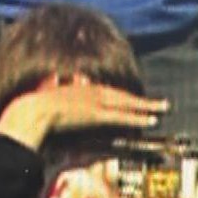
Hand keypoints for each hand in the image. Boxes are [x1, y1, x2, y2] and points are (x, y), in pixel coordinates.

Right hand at [0, 78, 168, 150]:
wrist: (34, 110)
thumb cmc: (38, 106)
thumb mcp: (50, 92)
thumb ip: (56, 85)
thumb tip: (56, 77)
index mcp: (84, 90)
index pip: (110, 94)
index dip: (125, 99)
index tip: (138, 102)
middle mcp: (94, 93)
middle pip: (124, 97)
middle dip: (144, 102)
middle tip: (163, 104)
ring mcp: (97, 103)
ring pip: (127, 104)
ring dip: (146, 107)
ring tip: (163, 109)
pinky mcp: (98, 114)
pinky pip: (122, 116)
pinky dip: (137, 117)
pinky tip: (151, 119)